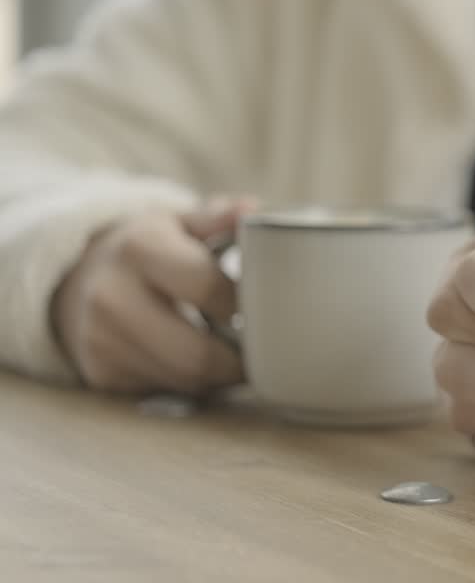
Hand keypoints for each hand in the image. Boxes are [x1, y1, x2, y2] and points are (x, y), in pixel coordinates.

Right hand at [52, 197, 253, 393]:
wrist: (79, 277)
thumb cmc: (149, 248)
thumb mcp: (179, 223)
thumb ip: (218, 218)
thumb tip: (253, 212)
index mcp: (139, 248)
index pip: (208, 288)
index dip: (245, 305)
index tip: (266, 308)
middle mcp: (111, 296)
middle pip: (197, 354)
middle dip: (240, 360)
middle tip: (263, 352)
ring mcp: (101, 339)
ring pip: (185, 380)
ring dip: (221, 376)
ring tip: (239, 357)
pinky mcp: (100, 372)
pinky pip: (165, 389)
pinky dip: (193, 383)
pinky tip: (201, 362)